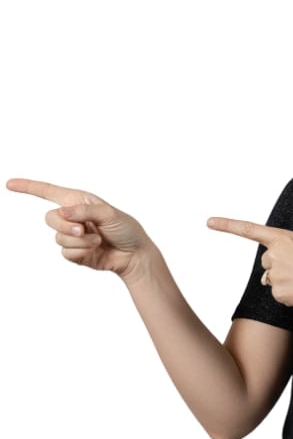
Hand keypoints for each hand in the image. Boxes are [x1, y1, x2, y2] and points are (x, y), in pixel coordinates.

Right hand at [6, 178, 152, 281]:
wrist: (134, 255)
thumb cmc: (126, 229)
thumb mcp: (109, 214)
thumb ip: (84, 211)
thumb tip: (62, 213)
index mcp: (79, 201)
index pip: (48, 192)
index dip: (28, 187)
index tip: (10, 184)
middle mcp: (72, 217)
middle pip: (50, 219)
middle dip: (66, 226)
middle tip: (84, 230)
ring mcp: (72, 235)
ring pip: (58, 238)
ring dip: (79, 241)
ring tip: (97, 240)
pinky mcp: (74, 252)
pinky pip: (65, 252)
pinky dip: (80, 252)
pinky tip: (95, 249)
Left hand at [207, 217, 292, 309]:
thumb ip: (282, 253)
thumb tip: (264, 279)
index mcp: (282, 237)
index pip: (249, 229)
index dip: (227, 225)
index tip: (209, 222)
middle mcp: (274, 254)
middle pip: (266, 261)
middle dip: (280, 265)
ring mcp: (274, 274)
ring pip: (270, 279)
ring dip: (284, 280)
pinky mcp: (277, 293)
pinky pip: (276, 293)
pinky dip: (287, 294)